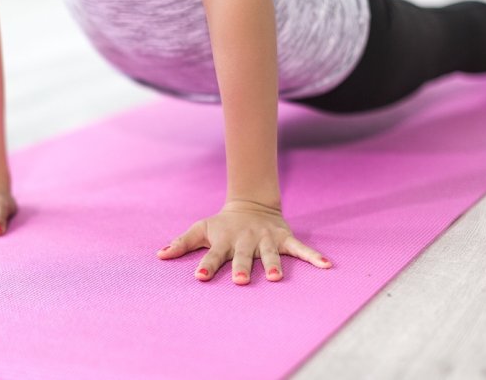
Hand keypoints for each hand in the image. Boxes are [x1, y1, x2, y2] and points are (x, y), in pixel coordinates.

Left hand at [157, 199, 330, 284]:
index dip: (206, 265)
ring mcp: (266, 240)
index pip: (213, 254)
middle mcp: (245, 241)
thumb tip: (159, 255)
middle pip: (243, 256)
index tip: (199, 277)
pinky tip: (326, 266)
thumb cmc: (222, 225)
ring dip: (274, 265)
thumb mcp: (200, 229)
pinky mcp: (284, 238)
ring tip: (277, 278)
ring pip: (270, 254)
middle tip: (239, 281)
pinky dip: (314, 257)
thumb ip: (181, 243)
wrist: (251, 205)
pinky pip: (301, 249)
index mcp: (224, 241)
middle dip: (242, 268)